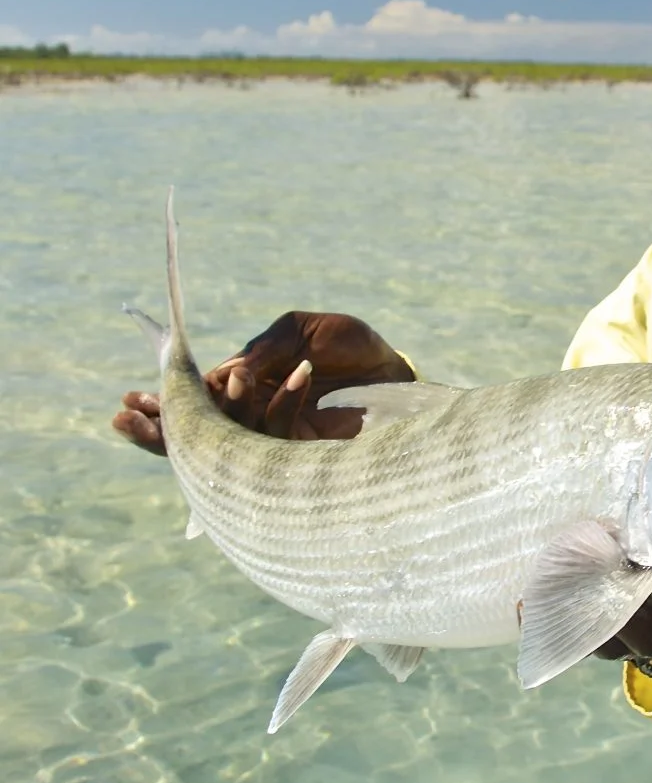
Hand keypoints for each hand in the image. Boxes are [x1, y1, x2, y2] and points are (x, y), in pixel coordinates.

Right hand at [112, 311, 414, 456]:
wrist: (393, 364)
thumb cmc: (346, 343)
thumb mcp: (298, 332)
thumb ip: (264, 351)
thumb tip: (226, 374)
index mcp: (244, 386)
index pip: (193, 403)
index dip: (161, 407)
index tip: (127, 404)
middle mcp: (254, 417)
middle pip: (199, 435)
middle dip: (163, 430)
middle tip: (128, 423)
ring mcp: (279, 437)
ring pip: (234, 440)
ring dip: (224, 412)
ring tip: (224, 384)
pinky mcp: (309, 450)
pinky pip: (284, 431)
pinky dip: (286, 401)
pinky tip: (299, 373)